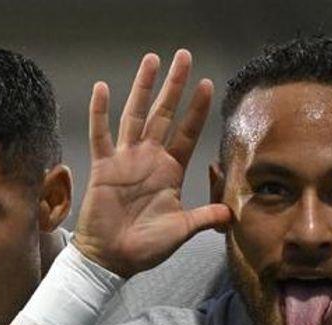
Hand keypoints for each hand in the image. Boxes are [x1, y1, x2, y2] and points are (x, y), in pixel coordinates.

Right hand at [73, 50, 230, 276]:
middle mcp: (150, 159)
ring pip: (135, 115)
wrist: (113, 259)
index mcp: (170, 171)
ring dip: (143, 88)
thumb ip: (205, 218)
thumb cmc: (146, 247)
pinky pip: (101, 135)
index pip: (188, 133)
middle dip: (174, 86)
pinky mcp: (104, 167)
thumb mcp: (182, 230)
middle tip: (183, 57)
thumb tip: (232, 215)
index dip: (198, 110)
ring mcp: (125, 160)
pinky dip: (100, 112)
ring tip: (151, 60)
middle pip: (164, 114)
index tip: (208, 85)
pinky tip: (102, 88)